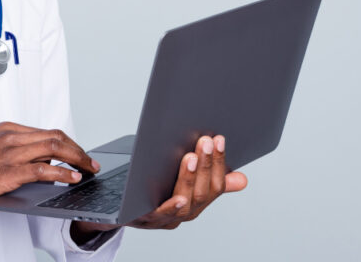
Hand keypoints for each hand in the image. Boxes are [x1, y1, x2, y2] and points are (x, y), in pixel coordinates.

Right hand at [0, 122, 99, 216]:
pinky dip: (63, 173)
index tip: (79, 153)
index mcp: (6, 129)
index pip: (47, 132)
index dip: (68, 143)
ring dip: (77, 159)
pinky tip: (72, 178)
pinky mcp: (6, 172)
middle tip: (92, 162)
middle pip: (56, 137)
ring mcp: (8, 153)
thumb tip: (37, 161)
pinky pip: (43, 170)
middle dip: (79, 149)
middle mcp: (10, 137)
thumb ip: (11, 150)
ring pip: (54, 149)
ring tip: (89, 170)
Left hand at [126, 134, 247, 229]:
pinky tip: (177, 197)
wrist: (119, 211)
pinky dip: (171, 207)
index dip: (218, 163)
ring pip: (184, 204)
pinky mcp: (143, 220)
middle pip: (201, 194)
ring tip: (190, 157)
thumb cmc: (152, 191)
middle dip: (205, 166)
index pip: (215, 186)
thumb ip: (208, 179)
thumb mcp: (183, 181)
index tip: (218, 139)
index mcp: (195, 203)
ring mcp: (164, 219)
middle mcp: (183, 214)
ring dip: (189, 179)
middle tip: (205, 141)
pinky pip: (159, 216)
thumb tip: (242, 179)